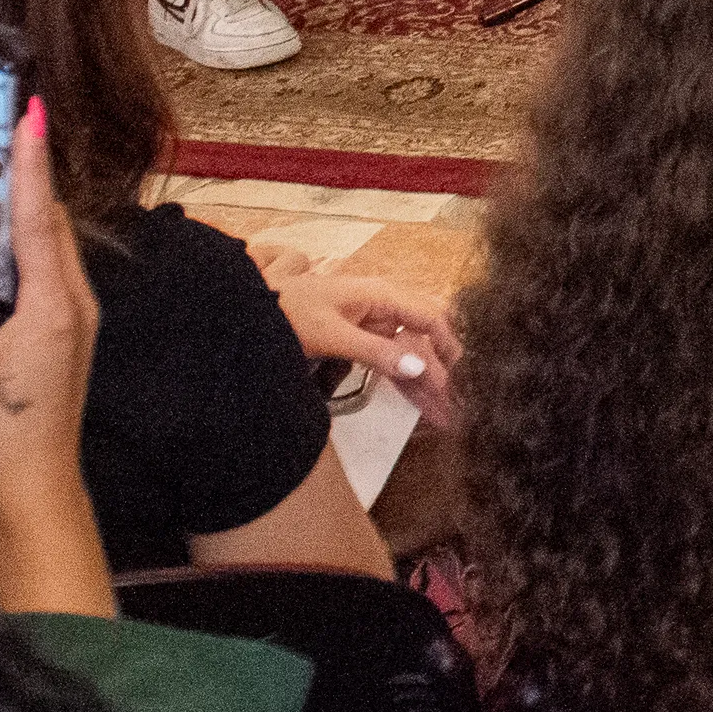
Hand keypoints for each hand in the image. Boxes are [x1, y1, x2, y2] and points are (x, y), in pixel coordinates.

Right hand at [0, 98, 107, 614]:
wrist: (31, 486)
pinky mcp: (55, 338)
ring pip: (28, 260)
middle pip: (40, 229)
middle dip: (15, 185)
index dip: (31, 165)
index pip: (38, 218)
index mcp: (52, 303)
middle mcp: (69, 303)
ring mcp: (67, 320)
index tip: (35, 115)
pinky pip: (18, 296)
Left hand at [259, 251, 463, 432]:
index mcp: (382, 296)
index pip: (430, 318)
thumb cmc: (290, 312)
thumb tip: (418, 366)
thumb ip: (375, 351)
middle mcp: (385, 307)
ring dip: (425, 381)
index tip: (459, 380)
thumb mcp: (332, 335)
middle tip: (454, 406)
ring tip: (441, 415)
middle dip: (441, 371)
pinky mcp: (362, 339)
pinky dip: (405, 380)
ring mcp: (374, 324)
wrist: (253, 308)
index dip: (447, 348)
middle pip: (425, 338)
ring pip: (410, 353)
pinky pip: (392, 360)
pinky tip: (418, 400)